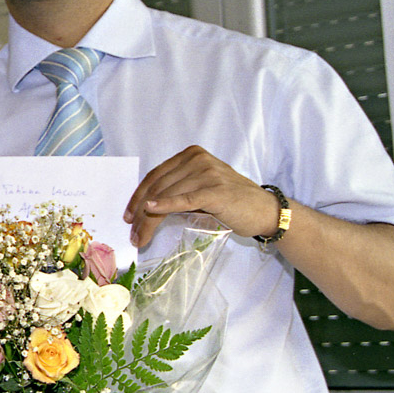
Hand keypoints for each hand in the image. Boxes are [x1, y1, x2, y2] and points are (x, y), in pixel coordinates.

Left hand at [124, 146, 279, 247]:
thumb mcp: (200, 188)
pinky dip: (164, 206)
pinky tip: (151, 212)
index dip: (137, 195)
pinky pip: (184, 199)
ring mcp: (207, 173)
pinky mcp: (215, 191)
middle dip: (140, 211)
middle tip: (132, 232)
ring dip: (148, 219)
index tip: (128, 215)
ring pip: (166, 196)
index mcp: (191, 155)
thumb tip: (145, 207)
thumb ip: (177, 189)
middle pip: (158, 186)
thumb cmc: (231, 201)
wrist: (264, 210)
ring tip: (140, 236)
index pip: (156, 175)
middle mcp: (197, 160)